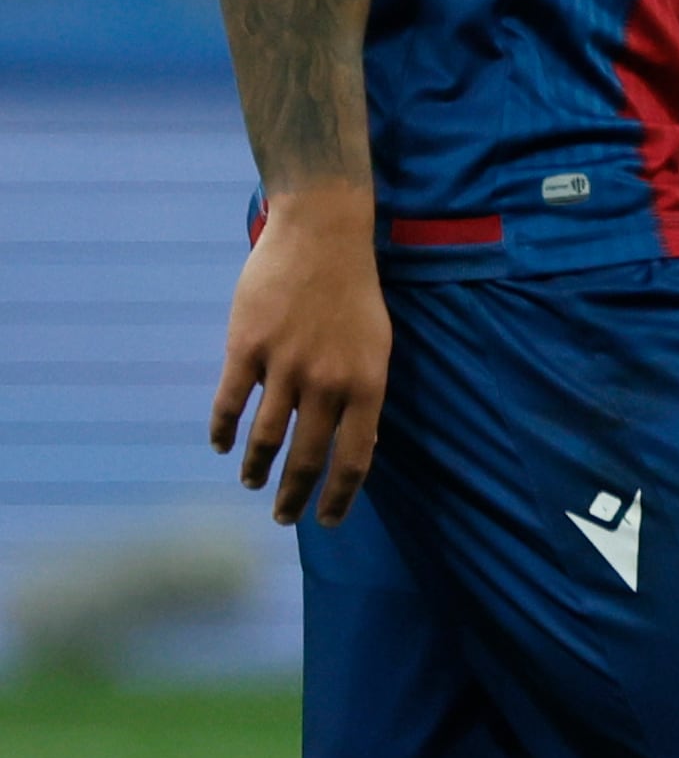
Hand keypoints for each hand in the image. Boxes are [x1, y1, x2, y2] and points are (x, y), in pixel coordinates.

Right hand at [210, 192, 392, 525]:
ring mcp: (284, 365)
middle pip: (308, 457)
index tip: (328, 521)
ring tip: (251, 485)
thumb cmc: (355, 294)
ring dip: (256, 468)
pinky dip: (223, 430)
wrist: (322, 236)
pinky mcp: (246, 347)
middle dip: (294, 496)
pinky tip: (221, 446)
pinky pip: (230, 402)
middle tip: (283, 518)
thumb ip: (365, 394)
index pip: (354, 457)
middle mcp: (327, 383)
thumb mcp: (378, 347)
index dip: (340, 496)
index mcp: (367, 385)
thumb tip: (357, 442)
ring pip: (265, 436)